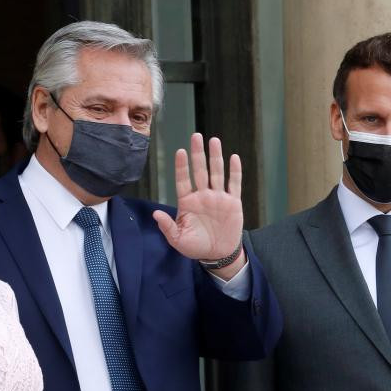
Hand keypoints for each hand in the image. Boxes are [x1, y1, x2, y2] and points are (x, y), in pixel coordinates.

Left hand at [153, 133, 246, 270]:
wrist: (218, 254)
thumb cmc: (195, 247)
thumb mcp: (178, 240)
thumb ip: (167, 227)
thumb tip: (156, 213)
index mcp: (187, 202)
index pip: (183, 180)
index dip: (182, 166)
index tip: (180, 152)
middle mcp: (202, 196)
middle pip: (200, 170)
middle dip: (198, 153)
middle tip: (196, 136)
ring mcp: (218, 197)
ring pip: (216, 173)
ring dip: (215, 157)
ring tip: (214, 141)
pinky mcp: (233, 202)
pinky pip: (234, 184)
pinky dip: (234, 171)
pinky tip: (233, 158)